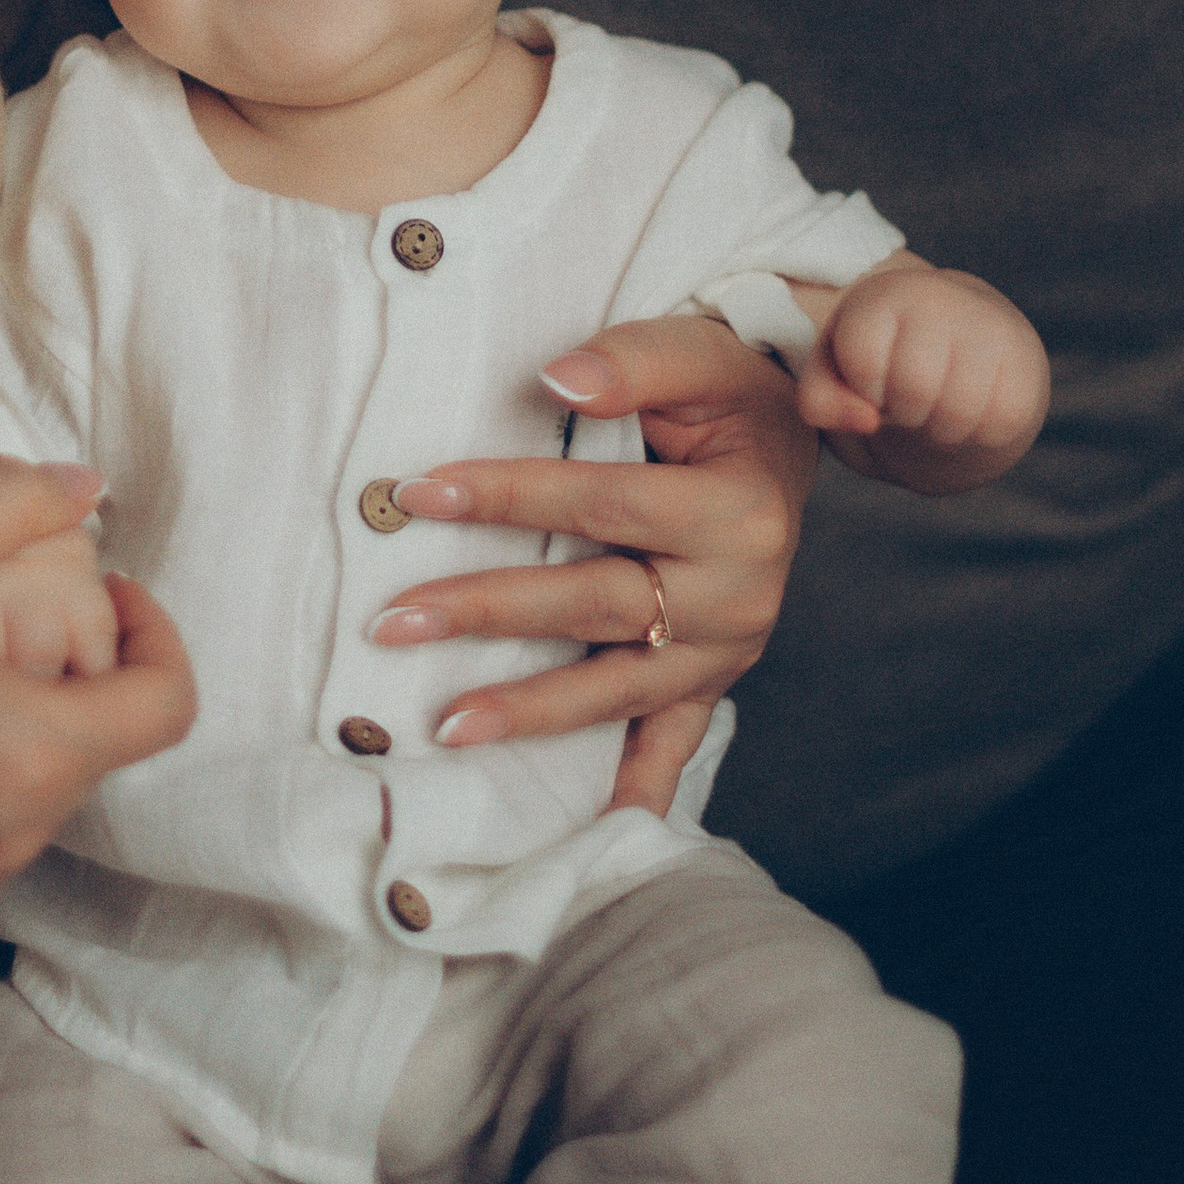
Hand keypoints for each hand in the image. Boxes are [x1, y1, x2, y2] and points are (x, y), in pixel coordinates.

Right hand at [0, 456, 190, 933]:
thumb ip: (23, 497)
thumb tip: (88, 487)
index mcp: (31, 755)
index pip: (165, 706)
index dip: (158, 635)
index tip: (112, 595)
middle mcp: (10, 843)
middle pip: (96, 749)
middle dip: (74, 678)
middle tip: (4, 619)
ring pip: (37, 801)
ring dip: (18, 737)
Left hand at [372, 315, 817, 815]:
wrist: (789, 441)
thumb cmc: (728, 394)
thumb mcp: (698, 353)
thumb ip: (631, 362)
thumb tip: (557, 382)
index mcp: (739, 509)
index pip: (603, 504)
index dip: (509, 496)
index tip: (417, 494)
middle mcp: (742, 592)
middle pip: (598, 605)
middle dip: (490, 612)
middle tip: (394, 621)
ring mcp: (728, 648)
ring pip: (618, 689)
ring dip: (531, 711)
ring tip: (445, 726)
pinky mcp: (714, 680)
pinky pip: (672, 742)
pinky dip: (635, 786)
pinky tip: (592, 830)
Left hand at [797, 263, 1048, 494]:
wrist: (960, 342)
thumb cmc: (884, 360)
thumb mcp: (835, 374)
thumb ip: (820, 400)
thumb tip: (867, 421)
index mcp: (886, 294)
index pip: (864, 359)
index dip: (864, 389)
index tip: (872, 379)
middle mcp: (942, 299)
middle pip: (914, 390)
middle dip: (902, 412)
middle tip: (906, 398)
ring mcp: (991, 329)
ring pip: (958, 414)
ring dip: (938, 429)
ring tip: (934, 406)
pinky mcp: (1027, 364)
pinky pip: (998, 426)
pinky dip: (976, 435)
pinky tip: (968, 411)